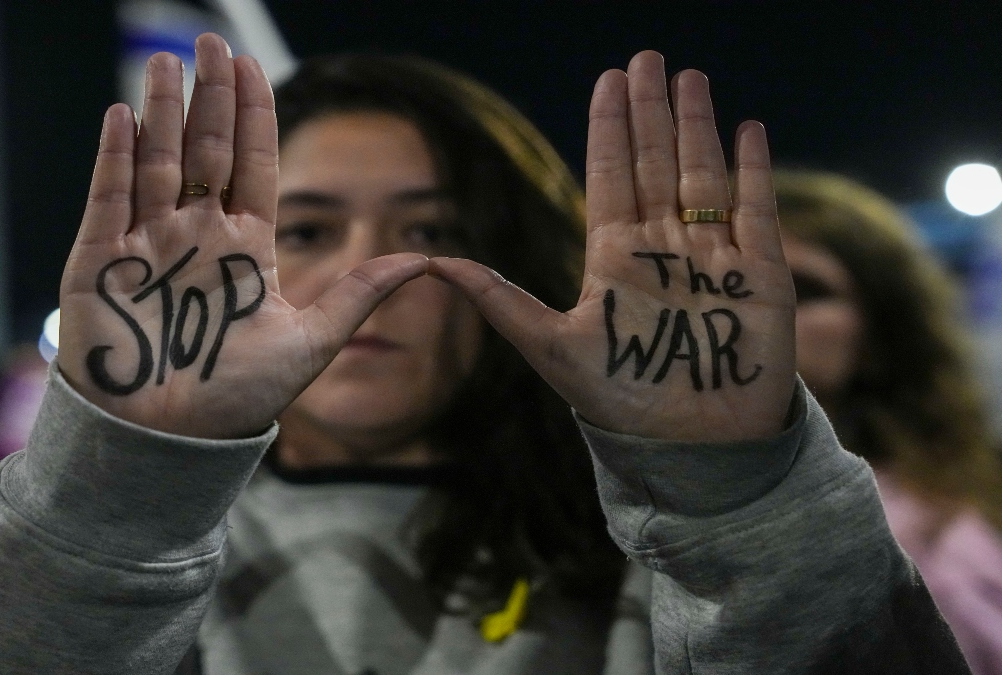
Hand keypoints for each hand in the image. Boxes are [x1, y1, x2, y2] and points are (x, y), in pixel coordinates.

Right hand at [57, 35, 426, 438]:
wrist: (170, 444)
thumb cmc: (237, 399)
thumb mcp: (312, 342)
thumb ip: (360, 295)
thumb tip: (426, 260)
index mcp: (244, 248)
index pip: (250, 166)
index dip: (251, 116)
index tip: (252, 67)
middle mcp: (196, 237)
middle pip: (204, 151)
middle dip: (209, 97)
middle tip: (211, 42)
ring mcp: (147, 245)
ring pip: (156, 162)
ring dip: (163, 112)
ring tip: (170, 62)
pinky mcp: (99, 263)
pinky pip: (109, 199)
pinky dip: (115, 158)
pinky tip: (125, 116)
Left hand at [430, 52, 794, 441]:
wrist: (694, 446)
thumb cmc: (622, 401)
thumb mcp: (551, 347)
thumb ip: (501, 302)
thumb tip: (434, 265)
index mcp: (614, 258)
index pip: (610, 175)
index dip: (609, 127)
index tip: (607, 79)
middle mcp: (662, 247)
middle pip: (655, 162)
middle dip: (650, 110)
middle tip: (645, 57)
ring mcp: (712, 255)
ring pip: (702, 173)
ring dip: (695, 124)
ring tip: (688, 77)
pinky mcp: (760, 272)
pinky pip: (755, 208)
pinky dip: (753, 168)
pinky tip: (746, 126)